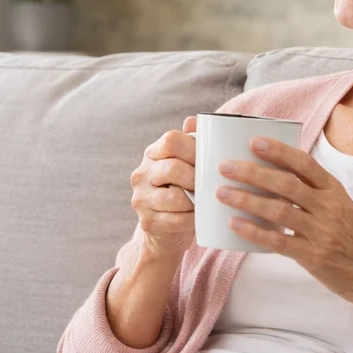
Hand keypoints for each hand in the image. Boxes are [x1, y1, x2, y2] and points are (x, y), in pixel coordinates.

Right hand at [129, 116, 197, 258]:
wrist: (165, 231)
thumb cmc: (183, 191)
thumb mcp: (187, 165)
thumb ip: (192, 143)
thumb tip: (194, 121)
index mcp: (152, 154)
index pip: (171, 140)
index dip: (194, 148)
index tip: (210, 159)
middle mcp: (141, 174)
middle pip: (173, 168)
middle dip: (197, 178)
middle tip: (211, 184)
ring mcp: (141, 198)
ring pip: (175, 197)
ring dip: (195, 201)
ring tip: (205, 201)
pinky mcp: (147, 221)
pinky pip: (175, 219)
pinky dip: (192, 219)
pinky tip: (199, 217)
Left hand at [216, 136, 352, 306]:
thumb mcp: (342, 208)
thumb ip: (315, 193)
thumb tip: (275, 175)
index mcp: (335, 192)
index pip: (305, 164)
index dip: (279, 151)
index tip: (254, 142)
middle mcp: (329, 208)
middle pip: (286, 185)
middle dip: (252, 173)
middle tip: (225, 167)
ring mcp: (322, 233)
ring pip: (278, 211)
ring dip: (247, 200)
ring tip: (222, 193)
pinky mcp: (314, 257)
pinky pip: (278, 242)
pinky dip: (254, 232)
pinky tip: (235, 225)